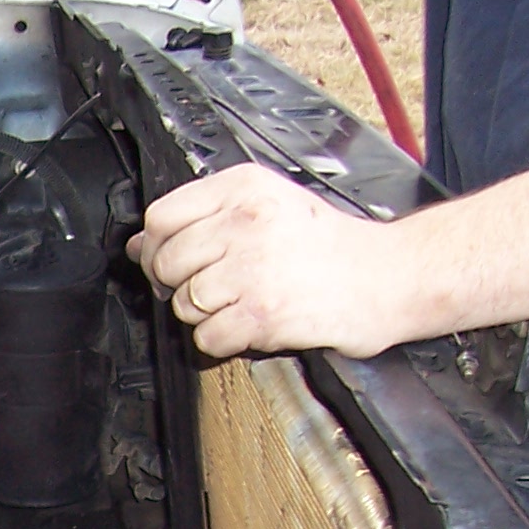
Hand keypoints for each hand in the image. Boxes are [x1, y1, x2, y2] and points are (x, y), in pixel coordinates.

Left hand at [127, 164, 404, 358]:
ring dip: (207, 313)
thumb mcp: (268, 207)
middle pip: (166, 262)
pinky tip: (254, 322)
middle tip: (217, 286)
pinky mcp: (261, 312)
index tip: (176, 260)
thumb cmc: (327, 245)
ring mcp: (253, 268)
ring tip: (246, 300)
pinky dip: (224, 340)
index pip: (161, 217)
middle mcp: (246, 221)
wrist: (389, 276)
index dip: (159, 245)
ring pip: (184, 303)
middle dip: (180, 283)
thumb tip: (139, 245)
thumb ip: (203, 220)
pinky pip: (206, 337)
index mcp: (245, 187)